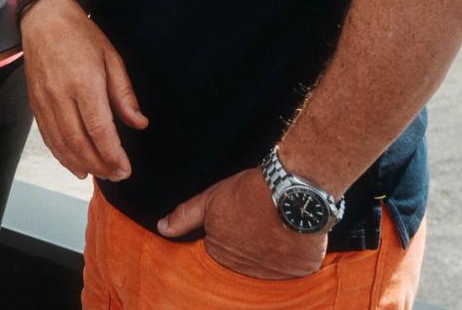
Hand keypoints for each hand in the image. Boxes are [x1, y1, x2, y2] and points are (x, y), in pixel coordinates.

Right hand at [20, 0, 147, 179]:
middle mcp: (61, 95)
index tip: (125, 169)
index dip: (113, 155)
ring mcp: (44, 100)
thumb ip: (124, 94)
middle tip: (116, 175)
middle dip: (99, 165)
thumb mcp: (112, 58)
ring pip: (61, 144)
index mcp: (85, 82)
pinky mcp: (35, 103)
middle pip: (79, 142)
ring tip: (98, 174)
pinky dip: (61, 155)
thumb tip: (139, 123)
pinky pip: (48, 136)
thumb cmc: (81, 35)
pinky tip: (75, 165)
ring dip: (80, 164)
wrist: (45, 19)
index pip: (100, 129)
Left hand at [156, 168, 326, 279]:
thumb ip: (185, 216)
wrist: (289, 189)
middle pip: (245, 258)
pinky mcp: (298, 270)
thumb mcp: (210, 199)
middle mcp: (245, 269)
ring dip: (274, 248)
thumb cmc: (248, 192)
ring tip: (277, 223)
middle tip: (260, 217)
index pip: (222, 249)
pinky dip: (297, 252)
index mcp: (221, 254)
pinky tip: (294, 232)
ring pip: (271, 263)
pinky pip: (297, 265)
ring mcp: (273, 272)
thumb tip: (163, 227)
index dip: (233, 228)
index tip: (242, 216)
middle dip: (251, 241)